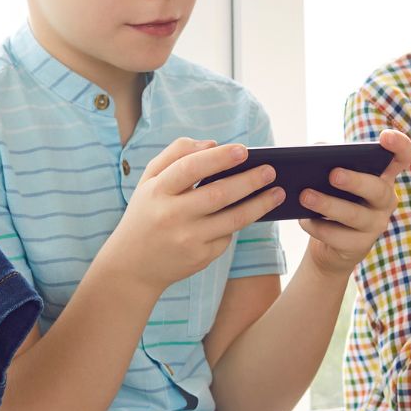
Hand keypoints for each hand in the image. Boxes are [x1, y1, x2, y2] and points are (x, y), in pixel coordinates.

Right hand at [97, 139, 286, 293]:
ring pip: (232, 220)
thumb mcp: (149, 181)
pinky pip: (226, 236)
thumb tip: (213, 144)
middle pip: (218, 195)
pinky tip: (246, 214)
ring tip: (277, 193)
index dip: (218, 158)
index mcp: (157, 191)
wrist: (132, 266)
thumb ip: (175, 155)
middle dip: (249, 181)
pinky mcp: (199, 257)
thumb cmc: (146, 214)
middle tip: (271, 170)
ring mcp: (187, 239)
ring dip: (259, 205)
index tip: (243, 150)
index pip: (190, 168)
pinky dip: (236, 224)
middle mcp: (171, 216)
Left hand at [297, 130, 410, 276]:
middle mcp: (386, 200)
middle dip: (356, 181)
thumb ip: (327, 158)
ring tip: (305, 196)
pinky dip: (317, 226)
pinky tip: (304, 220)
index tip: (384, 137)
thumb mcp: (329, 176)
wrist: (329, 244)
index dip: (399, 146)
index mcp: (383, 176)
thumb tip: (315, 154)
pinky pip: (338, 236)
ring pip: (356, 215)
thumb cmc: (332, 199)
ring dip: (328, 205)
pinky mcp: (360, 246)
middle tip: (333, 174)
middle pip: (378, 189)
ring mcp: (376, 225)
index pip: (403, 157)